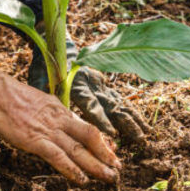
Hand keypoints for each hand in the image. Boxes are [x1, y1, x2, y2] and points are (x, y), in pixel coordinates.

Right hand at [0, 53, 120, 184]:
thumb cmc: (6, 96)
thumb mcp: (33, 101)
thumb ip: (45, 113)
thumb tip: (49, 123)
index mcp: (57, 108)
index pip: (84, 126)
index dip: (100, 141)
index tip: (111, 152)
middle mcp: (58, 118)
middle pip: (89, 137)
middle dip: (106, 154)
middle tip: (117, 169)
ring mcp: (48, 129)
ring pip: (79, 149)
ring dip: (96, 165)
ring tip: (109, 178)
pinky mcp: (36, 140)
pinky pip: (59, 157)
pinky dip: (72, 169)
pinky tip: (82, 180)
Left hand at [28, 44, 150, 144]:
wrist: (58, 52)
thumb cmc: (47, 72)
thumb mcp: (44, 86)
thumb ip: (53, 102)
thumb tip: (56, 120)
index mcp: (76, 85)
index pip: (91, 104)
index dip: (102, 119)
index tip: (112, 133)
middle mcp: (93, 86)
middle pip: (111, 106)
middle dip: (126, 123)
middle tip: (138, 138)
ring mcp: (101, 86)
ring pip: (119, 104)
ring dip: (133, 120)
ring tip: (145, 134)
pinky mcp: (105, 86)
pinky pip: (120, 101)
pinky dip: (131, 113)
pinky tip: (142, 124)